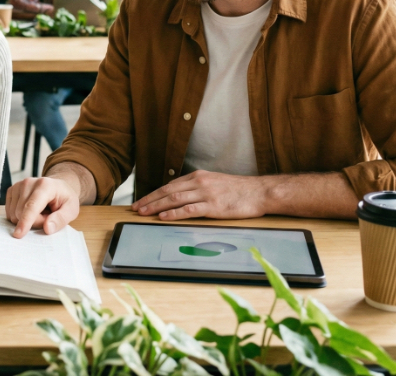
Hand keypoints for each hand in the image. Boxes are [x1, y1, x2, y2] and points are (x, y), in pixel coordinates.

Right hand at [5, 176, 80, 237]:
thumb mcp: (71, 210)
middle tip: (47, 216)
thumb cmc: (64, 199)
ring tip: (40, 212)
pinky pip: (9, 211)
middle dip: (34, 222)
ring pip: (14, 213)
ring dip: (27, 219)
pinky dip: (19, 216)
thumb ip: (61, 219)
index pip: (32, 206)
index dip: (25, 221)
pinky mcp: (12, 190)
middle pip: (22, 212)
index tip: (18, 234)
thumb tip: (48, 228)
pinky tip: (29, 210)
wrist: (57, 187)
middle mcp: (29, 182)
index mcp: (45, 185)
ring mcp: (18, 185)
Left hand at [132, 170, 262, 220]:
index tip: (141, 201)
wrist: (259, 192)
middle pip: (168, 191)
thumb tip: (180, 196)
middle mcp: (199, 182)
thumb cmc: (239, 190)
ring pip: (174, 199)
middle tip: (135, 208)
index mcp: (198, 176)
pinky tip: (163, 217)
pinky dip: (174, 214)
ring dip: (157, 206)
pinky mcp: (213, 206)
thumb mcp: (214, 183)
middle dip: (149, 200)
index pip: (170, 185)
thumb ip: (198, 188)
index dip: (153, 194)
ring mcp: (206, 194)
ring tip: (144, 213)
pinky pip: (189, 209)